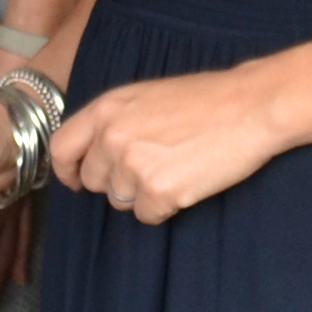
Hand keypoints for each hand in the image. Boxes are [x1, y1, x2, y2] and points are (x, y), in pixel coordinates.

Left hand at [48, 66, 291, 224]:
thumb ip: (113, 121)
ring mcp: (134, 166)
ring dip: (142, 194)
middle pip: (93, 180)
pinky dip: (164, 208)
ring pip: (120, 201)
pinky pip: (147, 215)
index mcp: (106, 109)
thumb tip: (93, 151)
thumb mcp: (144, 96)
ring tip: (174, 168)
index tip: (76, 180)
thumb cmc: (204, 99)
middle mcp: (112, 138)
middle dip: (115, 181)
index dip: (67, 170)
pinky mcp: (160, 191)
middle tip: (149, 168)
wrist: (249, 107)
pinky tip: (185, 183)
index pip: (62, 148)